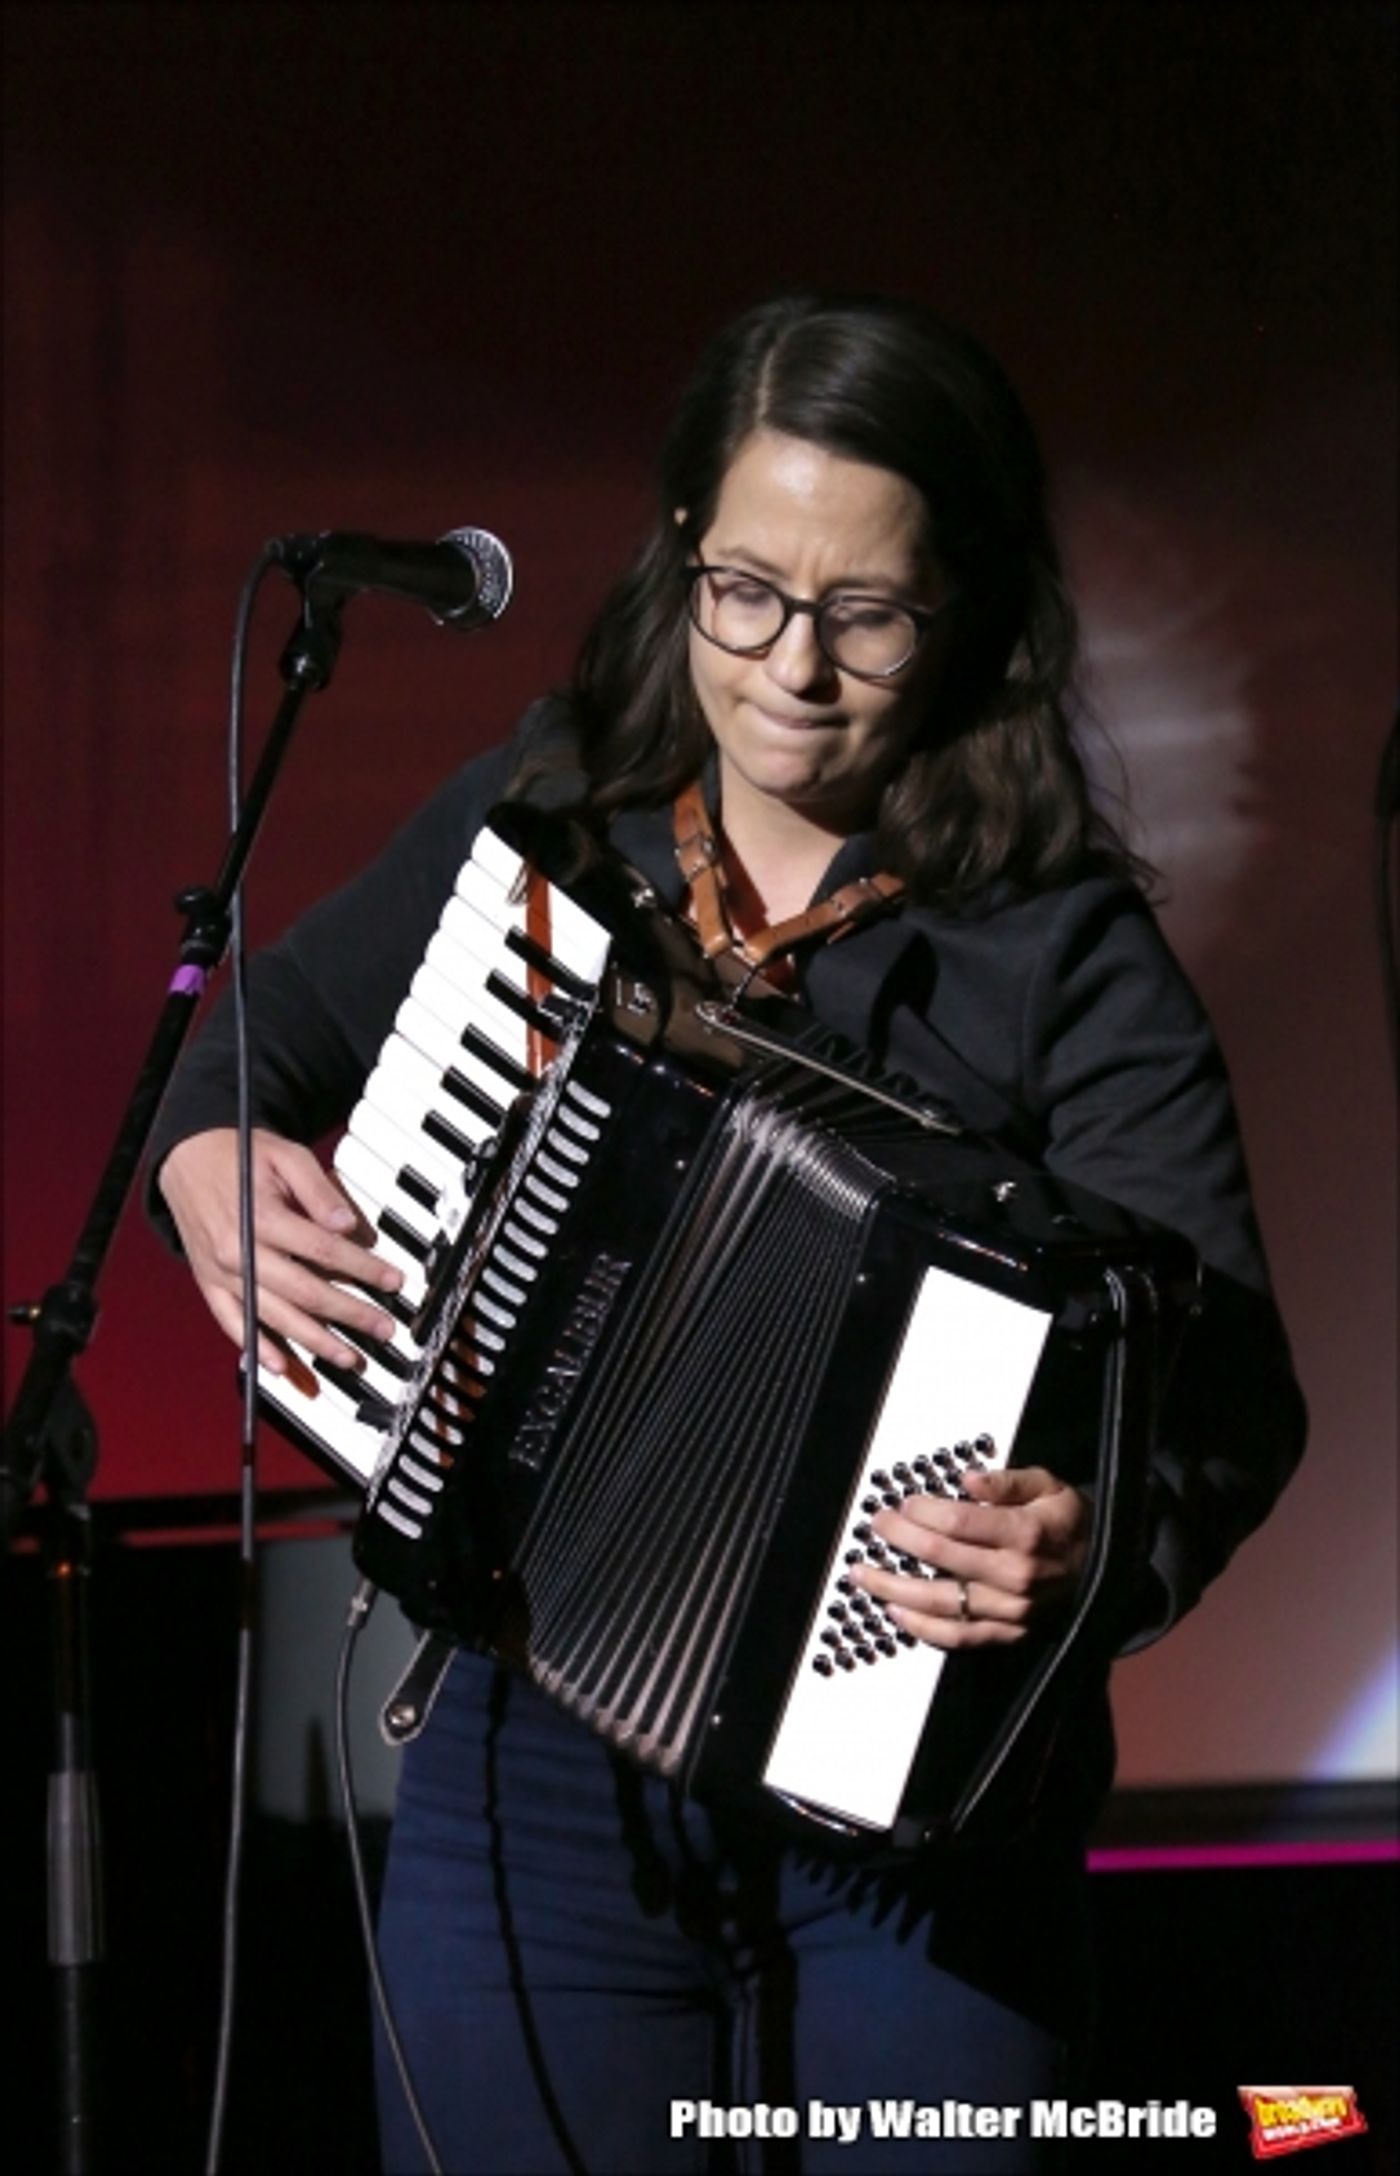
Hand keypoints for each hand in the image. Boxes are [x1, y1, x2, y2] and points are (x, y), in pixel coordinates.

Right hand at [158, 1127, 401, 1373]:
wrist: (186, 1158)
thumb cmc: (241, 1155)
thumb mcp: (287, 1155)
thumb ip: (319, 1190)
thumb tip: (347, 1226)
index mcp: (262, 1217)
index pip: (323, 1251)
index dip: (363, 1268)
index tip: (392, 1281)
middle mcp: (240, 1251)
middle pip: (304, 1292)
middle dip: (349, 1314)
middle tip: (384, 1329)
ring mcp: (222, 1272)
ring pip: (274, 1316)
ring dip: (314, 1342)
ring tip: (348, 1357)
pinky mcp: (209, 1284)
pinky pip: (232, 1323)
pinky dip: (257, 1348)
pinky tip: (281, 1367)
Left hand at [849, 1466, 1091, 1648]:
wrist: (1103, 1566)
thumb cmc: (1067, 1521)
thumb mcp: (1049, 1486)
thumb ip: (1008, 1481)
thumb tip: (969, 1478)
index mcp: (1025, 1533)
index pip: (960, 1523)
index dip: (923, 1512)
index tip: (902, 1504)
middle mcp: (1015, 1575)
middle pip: (942, 1557)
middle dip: (900, 1539)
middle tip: (876, 1525)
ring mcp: (1010, 1609)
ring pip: (942, 1602)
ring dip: (896, 1588)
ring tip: (864, 1575)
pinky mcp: (1008, 1633)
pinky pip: (959, 1636)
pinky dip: (923, 1628)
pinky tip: (896, 1613)